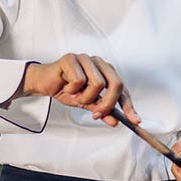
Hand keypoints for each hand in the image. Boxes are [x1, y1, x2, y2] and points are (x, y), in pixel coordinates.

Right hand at [17, 53, 137, 125]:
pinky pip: (79, 80)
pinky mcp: (71, 58)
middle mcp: (99, 63)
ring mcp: (86, 58)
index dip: (129, 106)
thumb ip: (102, 111)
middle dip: (107, 104)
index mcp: (106, 72)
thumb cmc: (67, 89)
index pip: (123, 89)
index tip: (134, 121)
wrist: (45, 83)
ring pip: (98, 83)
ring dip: (85, 97)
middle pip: (115, 84)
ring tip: (76, 96)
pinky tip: (67, 87)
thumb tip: (116, 121)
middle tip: (96, 114)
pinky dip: (72, 90)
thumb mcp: (87, 103)